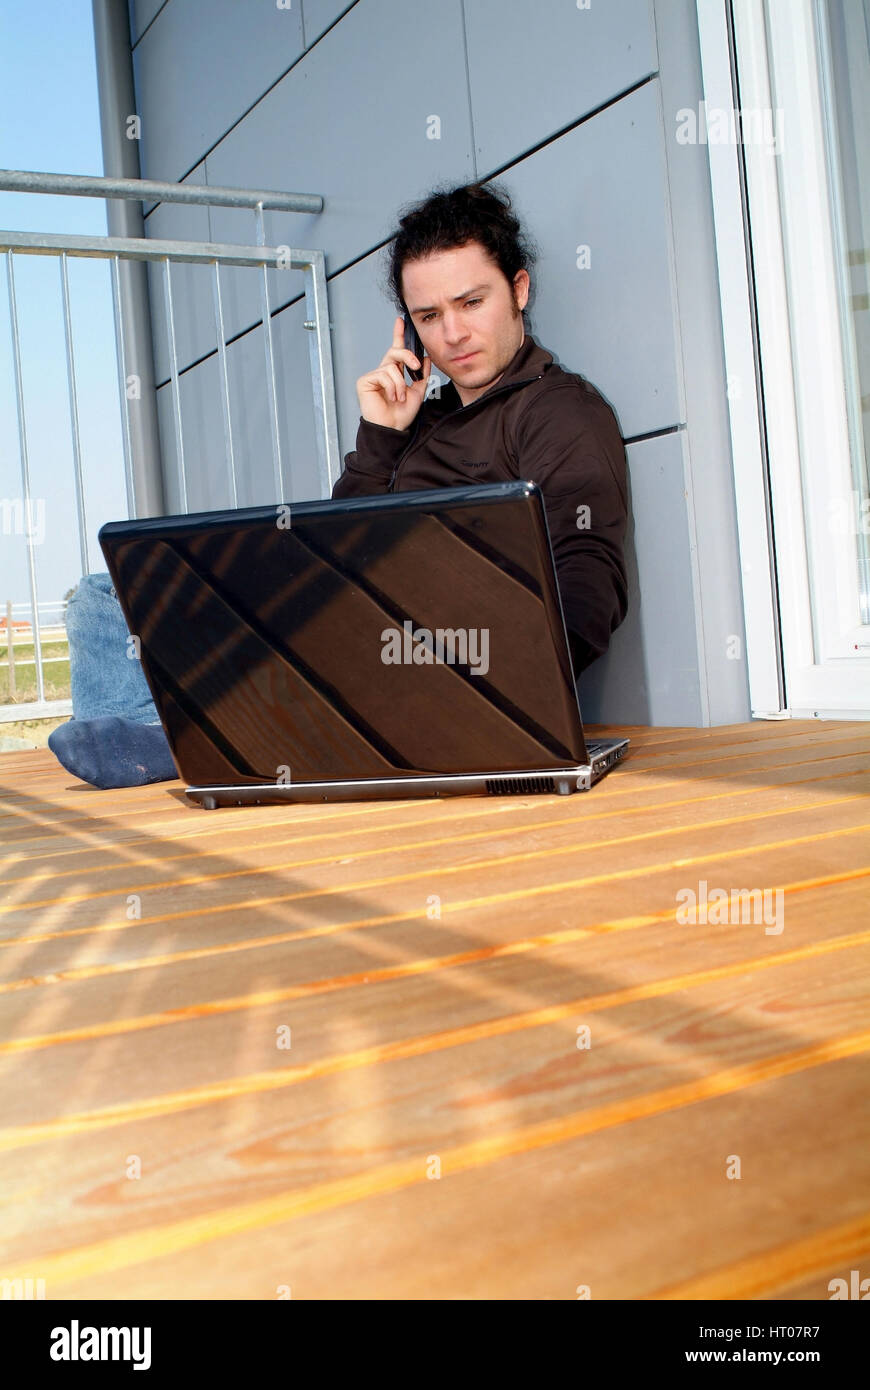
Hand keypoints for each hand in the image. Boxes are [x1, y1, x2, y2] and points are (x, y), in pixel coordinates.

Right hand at [356, 315, 431, 429]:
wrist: (393, 429)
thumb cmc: (402, 414)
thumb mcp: (418, 391)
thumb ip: (422, 374)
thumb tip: (426, 358)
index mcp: (395, 373)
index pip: (396, 350)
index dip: (398, 335)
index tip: (401, 321)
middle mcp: (383, 372)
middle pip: (395, 352)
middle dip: (407, 355)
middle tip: (415, 366)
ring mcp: (373, 376)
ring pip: (392, 367)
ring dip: (400, 384)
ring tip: (399, 398)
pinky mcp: (365, 381)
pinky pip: (383, 375)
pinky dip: (392, 387)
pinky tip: (391, 397)